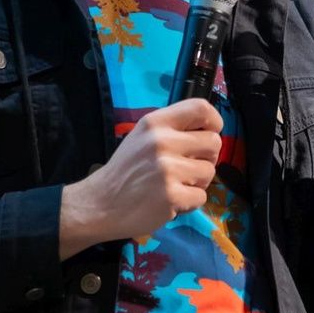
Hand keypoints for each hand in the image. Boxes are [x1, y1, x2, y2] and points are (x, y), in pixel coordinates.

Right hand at [59, 98, 221, 258]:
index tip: (210, 133)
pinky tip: (171, 201)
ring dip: (198, 182)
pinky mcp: (172, 196)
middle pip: (213, 142)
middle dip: (206, 157)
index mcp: (155, 123)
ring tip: (175, 185)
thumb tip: (209, 131)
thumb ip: (172, 130)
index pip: (201, 108)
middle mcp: (162, 142)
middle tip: (188, 167)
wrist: (99, 204)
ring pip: (209, 171)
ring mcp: (167, 170)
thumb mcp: (142, 137)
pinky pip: (201, 196)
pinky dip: (190, 202)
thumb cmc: (126, 170)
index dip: (214, 121)